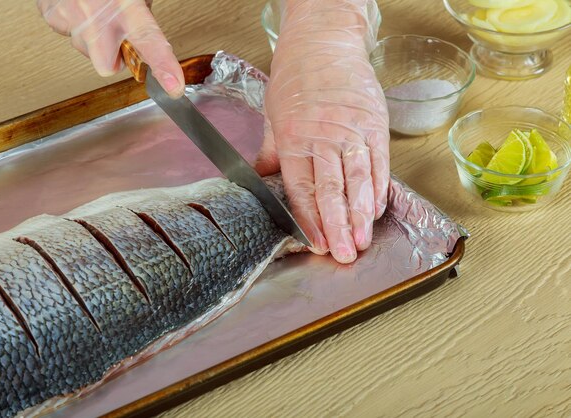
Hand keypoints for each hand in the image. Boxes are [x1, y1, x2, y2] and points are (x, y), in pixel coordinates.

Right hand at [37, 0, 184, 96]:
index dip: (163, 66)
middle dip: (112, 58)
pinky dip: (74, 24)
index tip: (173, 86)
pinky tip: (78, 7)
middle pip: (107, 67)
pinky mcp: (52, 16)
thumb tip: (145, 36)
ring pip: (86, 51)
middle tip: (115, 36)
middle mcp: (98, 15)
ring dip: (93, 38)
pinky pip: (67, 34)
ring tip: (94, 11)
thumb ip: (140, 14)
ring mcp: (71, 16)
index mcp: (126, 6)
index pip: (150, 41)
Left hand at [255, 0, 388, 263]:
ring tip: (362, 241)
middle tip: (344, 255)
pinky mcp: (375, 123)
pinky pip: (379, 162)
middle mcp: (324, 136)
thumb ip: (271, 153)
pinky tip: (376, 211)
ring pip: (358, 180)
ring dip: (360, 215)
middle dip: (337, 226)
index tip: (315, 242)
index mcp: (294, 137)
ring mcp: (353, 130)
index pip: (301, 186)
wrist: (324, 41)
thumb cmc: (296, 76)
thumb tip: (258, 182)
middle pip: (332, 189)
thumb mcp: (273, 114)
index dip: (309, 218)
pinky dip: (379, 189)